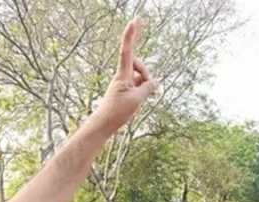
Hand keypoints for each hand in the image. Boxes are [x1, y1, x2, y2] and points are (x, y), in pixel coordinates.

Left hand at [90, 19, 157, 135]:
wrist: (103, 125)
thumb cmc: (117, 112)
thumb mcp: (137, 99)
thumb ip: (148, 88)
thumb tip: (155, 82)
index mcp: (123, 74)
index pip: (128, 50)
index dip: (132, 34)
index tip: (136, 20)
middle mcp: (122, 76)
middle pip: (138, 63)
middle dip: (146, 72)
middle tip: (148, 85)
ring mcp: (123, 83)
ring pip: (140, 76)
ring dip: (145, 84)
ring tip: (140, 99)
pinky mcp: (125, 91)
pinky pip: (138, 85)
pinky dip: (142, 90)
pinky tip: (140, 101)